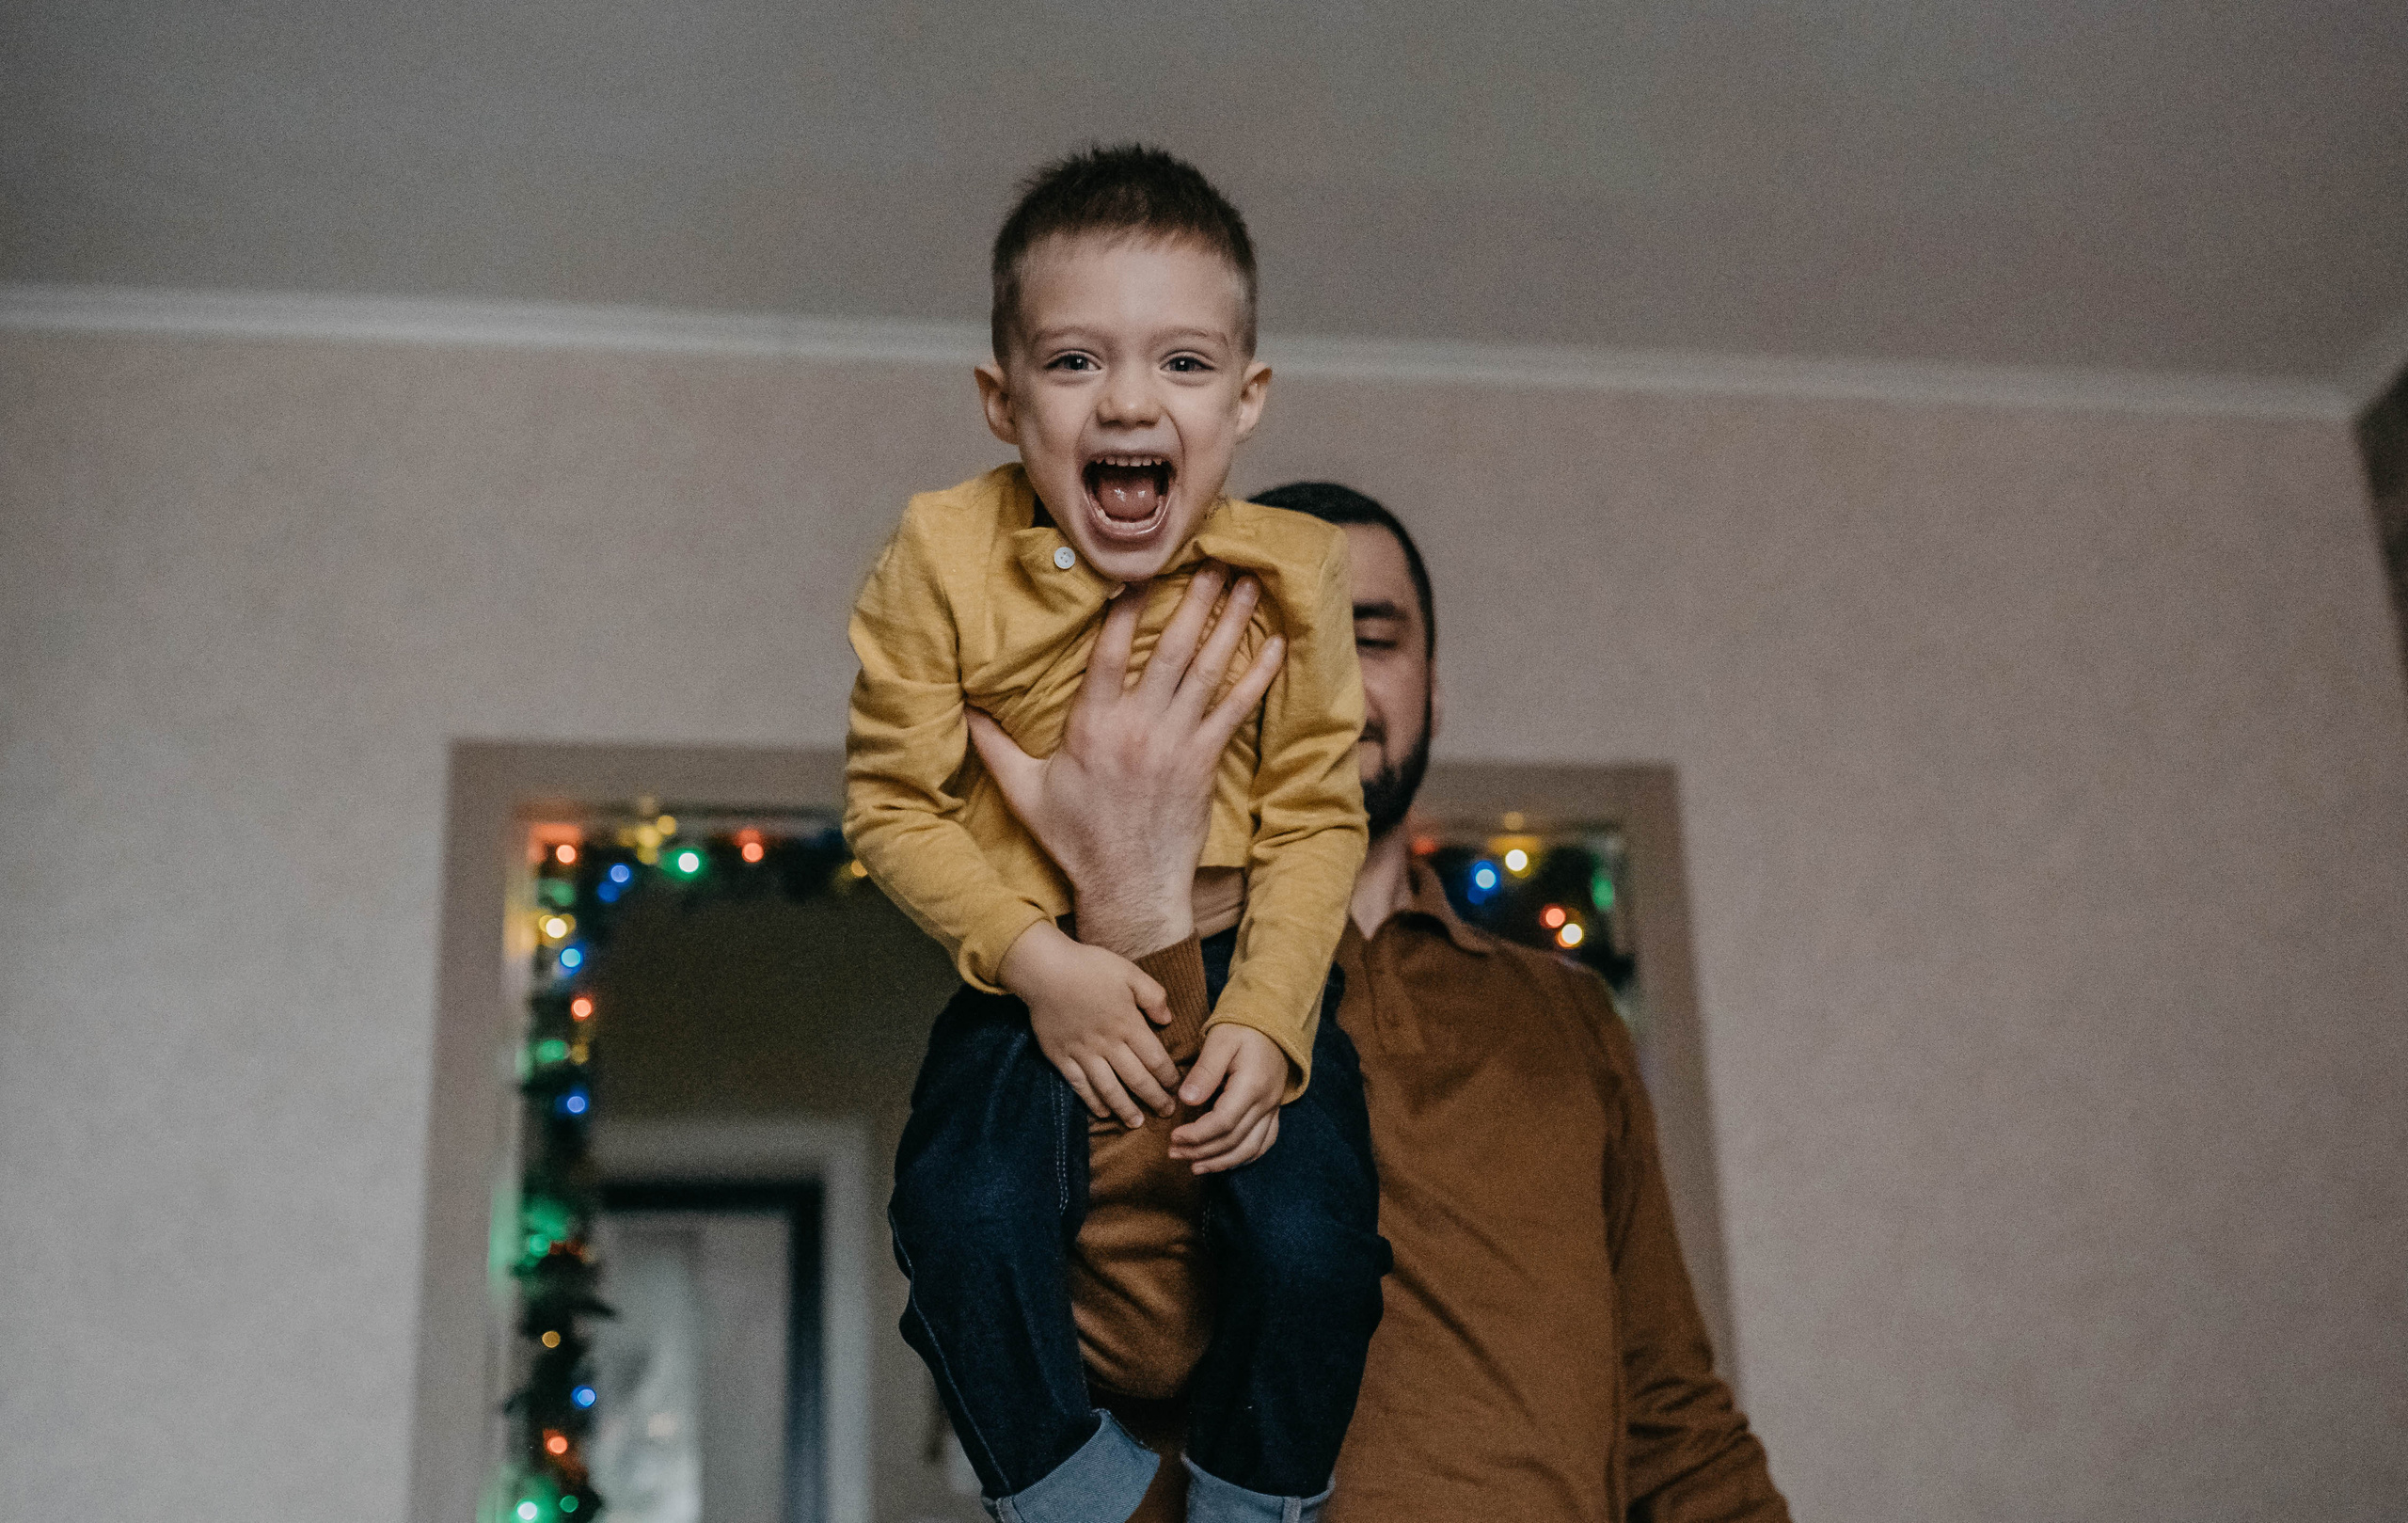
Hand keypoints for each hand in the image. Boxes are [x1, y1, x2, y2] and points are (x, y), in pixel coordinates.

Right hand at [968, 564, 1285, 957]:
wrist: (1127, 887)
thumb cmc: (1074, 840)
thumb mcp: (1024, 791)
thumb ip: (993, 744)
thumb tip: (963, 706)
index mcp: (1091, 725)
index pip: (1108, 650)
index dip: (1125, 606)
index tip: (1142, 568)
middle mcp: (1135, 727)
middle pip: (1169, 649)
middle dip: (1194, 600)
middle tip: (1215, 558)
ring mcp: (1175, 744)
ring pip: (1206, 671)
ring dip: (1229, 624)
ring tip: (1248, 585)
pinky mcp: (1203, 763)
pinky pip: (1235, 710)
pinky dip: (1257, 676)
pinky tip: (1276, 646)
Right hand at [1000, 921, 1181, 1128]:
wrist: (1045, 970)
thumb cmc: (1089, 967)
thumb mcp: (1129, 972)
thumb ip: (1153, 995)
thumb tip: (1168, 1020)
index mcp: (1128, 1024)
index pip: (1155, 1059)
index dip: (1169, 1077)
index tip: (1178, 1089)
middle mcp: (1108, 1044)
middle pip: (1136, 1079)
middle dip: (1154, 1098)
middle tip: (1167, 1112)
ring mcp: (1083, 1053)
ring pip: (1109, 1089)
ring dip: (1125, 1108)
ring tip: (1137, 1123)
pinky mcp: (1061, 1057)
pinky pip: (1079, 1085)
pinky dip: (1092, 1101)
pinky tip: (1102, 1112)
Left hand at [1167, 1025, 1287, 1173]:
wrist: (1274, 1021)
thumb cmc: (1243, 1027)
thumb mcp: (1220, 1041)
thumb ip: (1204, 1072)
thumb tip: (1187, 1100)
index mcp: (1252, 1086)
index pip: (1223, 1123)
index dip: (1197, 1136)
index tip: (1173, 1137)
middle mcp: (1266, 1103)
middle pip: (1233, 1140)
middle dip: (1201, 1152)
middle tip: (1173, 1153)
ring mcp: (1272, 1109)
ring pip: (1249, 1149)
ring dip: (1220, 1162)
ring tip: (1194, 1167)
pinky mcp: (1273, 1111)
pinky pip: (1262, 1143)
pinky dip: (1243, 1158)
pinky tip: (1224, 1163)